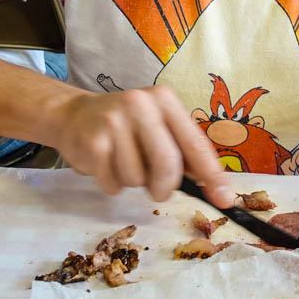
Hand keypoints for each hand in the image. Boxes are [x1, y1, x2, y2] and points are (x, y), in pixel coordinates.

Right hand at [49, 85, 233, 206]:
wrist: (73, 114)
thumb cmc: (125, 126)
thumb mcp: (158, 126)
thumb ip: (184, 151)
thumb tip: (218, 189)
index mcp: (164, 99)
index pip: (195, 143)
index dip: (212, 175)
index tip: (225, 199)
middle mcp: (140, 104)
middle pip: (168, 165)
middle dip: (164, 187)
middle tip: (157, 190)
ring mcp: (114, 122)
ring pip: (138, 179)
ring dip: (133, 183)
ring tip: (122, 163)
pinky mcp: (93, 142)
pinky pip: (113, 184)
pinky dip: (112, 185)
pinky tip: (105, 165)